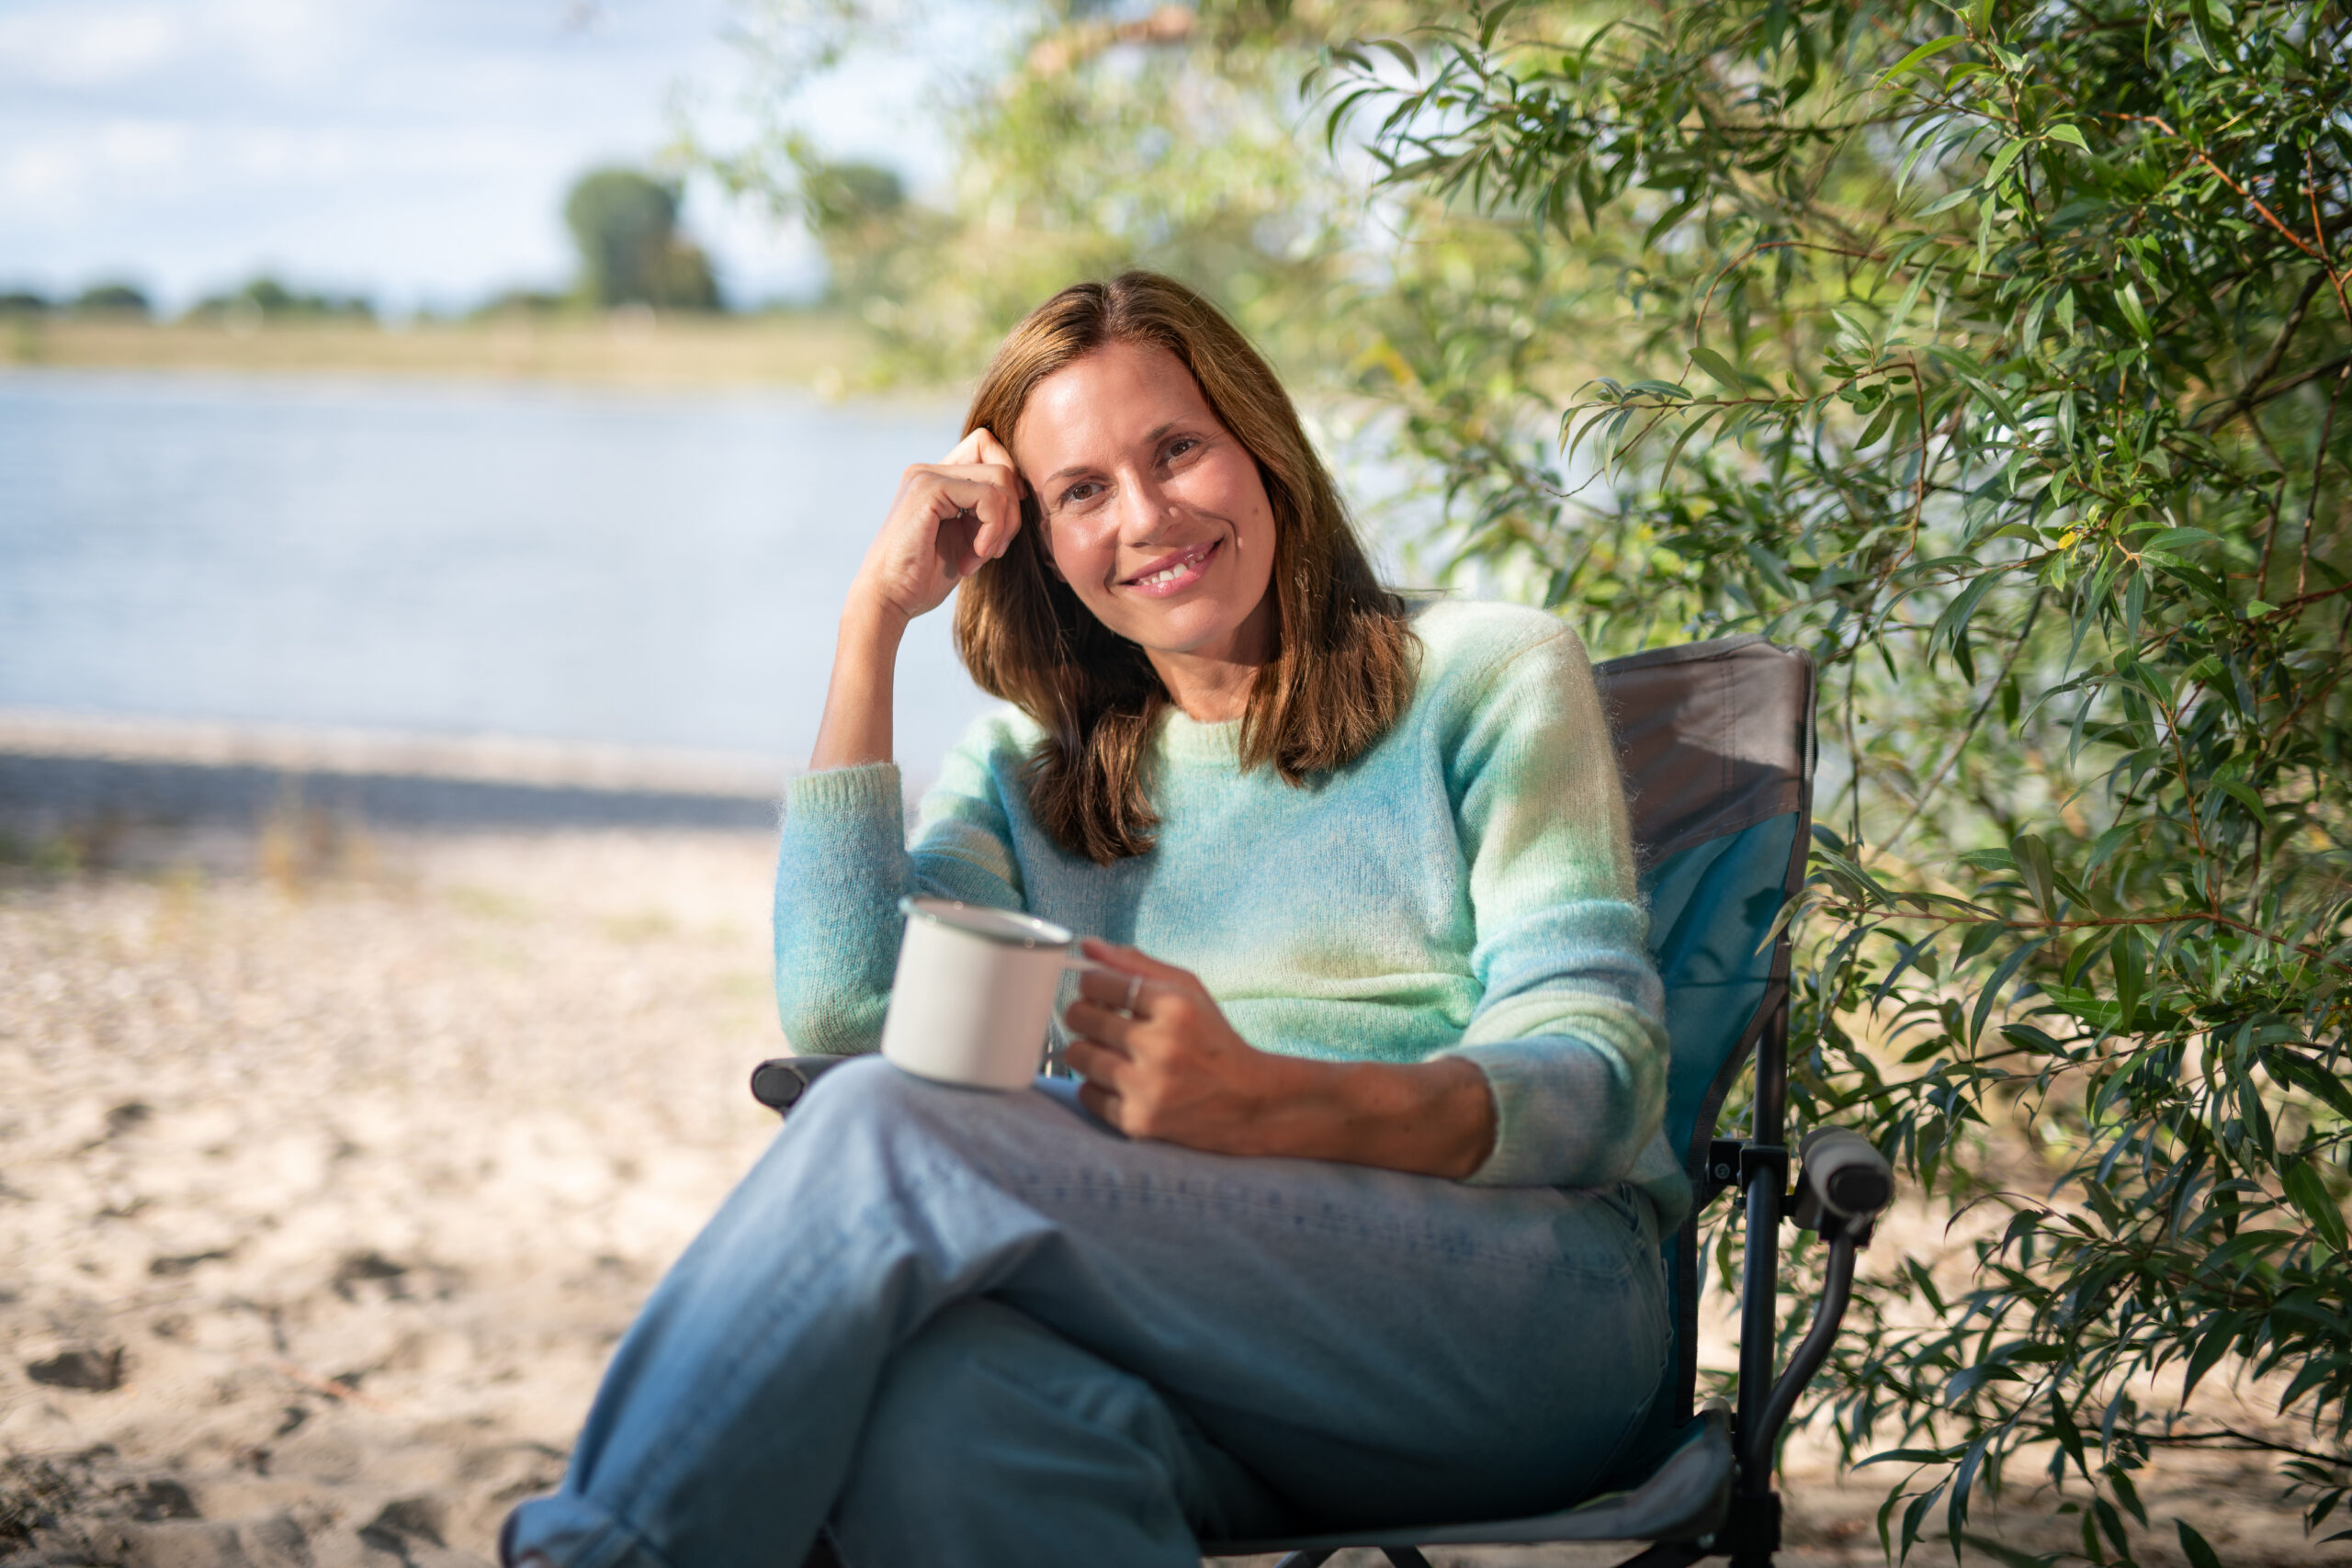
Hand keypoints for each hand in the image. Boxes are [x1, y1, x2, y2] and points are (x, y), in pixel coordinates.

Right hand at [849, 427, 1023, 625]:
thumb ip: (986, 513)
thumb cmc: (922, 577)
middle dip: (1012, 511)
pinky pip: (988, 497)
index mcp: (938, 479)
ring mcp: (927, 475)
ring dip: (1003, 525)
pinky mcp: (929, 488)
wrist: (887, 598)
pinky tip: (974, 558)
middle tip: (994, 550)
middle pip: (1001, 462)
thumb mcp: (966, 539)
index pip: (988, 448)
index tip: (1005, 525)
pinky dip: (992, 530)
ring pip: (1001, 477)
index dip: (1010, 482)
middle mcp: (930, 470)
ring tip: (981, 556)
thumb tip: (1022, 493)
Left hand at [1061, 939, 1297, 1154]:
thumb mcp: (1187, 991)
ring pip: (1077, 1055)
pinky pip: (1086, 1094)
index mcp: (1175, 1007)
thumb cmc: (1212, 1038)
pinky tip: (1121, 1082)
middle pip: (1080, 1016)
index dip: (1092, 983)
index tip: (1100, 991)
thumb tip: (1086, 944)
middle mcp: (1161, 1047)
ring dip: (1088, 1050)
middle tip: (1102, 1021)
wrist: (1246, 1101)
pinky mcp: (1137, 1121)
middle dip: (1085, 1014)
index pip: (1098, 981)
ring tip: (1113, 1052)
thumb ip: (1137, 965)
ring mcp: (1147, 1088)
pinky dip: (1097, 1086)